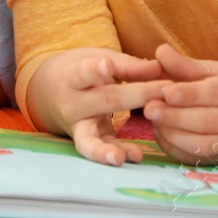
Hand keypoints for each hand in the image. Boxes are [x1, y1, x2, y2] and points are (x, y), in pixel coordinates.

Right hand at [31, 48, 168, 165]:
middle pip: (104, 100)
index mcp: (71, 77)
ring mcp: (78, 126)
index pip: (81, 73)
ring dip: (105, 150)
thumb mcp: (99, 59)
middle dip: (138, 95)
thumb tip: (158, 67)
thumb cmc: (83, 70)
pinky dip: (118, 153)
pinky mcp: (87, 141)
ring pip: (89, 140)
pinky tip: (136, 156)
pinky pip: (102, 149)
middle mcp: (72, 104)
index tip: (107, 65)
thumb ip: (127, 65)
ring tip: (119, 157)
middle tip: (167, 89)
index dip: (93, 70)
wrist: (51, 92)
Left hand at [144, 43, 217, 164]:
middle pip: (207, 121)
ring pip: (202, 144)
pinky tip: (159, 132)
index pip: (215, 93)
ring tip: (152, 120)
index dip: (190, 94)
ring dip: (173, 133)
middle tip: (149, 109)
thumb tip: (161, 51)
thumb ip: (184, 64)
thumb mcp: (210, 70)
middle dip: (175, 116)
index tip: (167, 92)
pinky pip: (195, 158)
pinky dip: (174, 147)